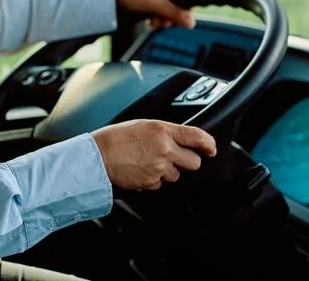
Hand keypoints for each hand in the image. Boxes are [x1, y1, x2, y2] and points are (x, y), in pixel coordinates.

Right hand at [91, 120, 216, 190]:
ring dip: (168, 172)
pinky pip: (161, 184)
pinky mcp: (152, 182)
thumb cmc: (116, 138)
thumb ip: (164, 132)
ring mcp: (159, 167)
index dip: (208, 144)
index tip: (211, 149)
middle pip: (194, 162)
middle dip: (187, 162)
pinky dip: (154, 180)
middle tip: (174, 158)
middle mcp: (165, 148)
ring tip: (148, 163)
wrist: (98, 156)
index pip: (197, 136)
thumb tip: (180, 140)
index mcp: (163, 130)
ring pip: (177, 175)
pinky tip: (141, 170)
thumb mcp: (143, 125)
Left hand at [109, 0, 195, 28]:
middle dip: (172, 14)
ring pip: (166, 3)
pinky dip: (154, 13)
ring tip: (154, 23)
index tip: (183, 15)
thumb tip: (192, 23)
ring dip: (162, 16)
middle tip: (166, 23)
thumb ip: (175, 13)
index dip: (188, 3)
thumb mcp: (156, 4)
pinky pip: (156, 4)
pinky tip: (149, 21)